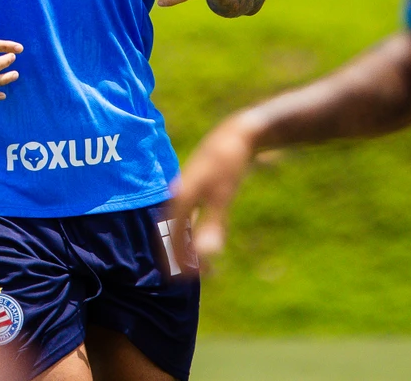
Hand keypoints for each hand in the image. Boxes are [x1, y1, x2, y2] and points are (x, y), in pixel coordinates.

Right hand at [169, 115, 258, 267]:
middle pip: (172, 230)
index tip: (187, 278)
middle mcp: (178, 193)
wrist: (238, 133)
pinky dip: (194, 229)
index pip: (172, 235)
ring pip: (180, 222)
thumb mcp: (223, 196)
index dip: (178, 258)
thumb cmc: (230, 164)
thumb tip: (206, 255)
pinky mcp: (197, 185)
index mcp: (179, 197)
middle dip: (179, 253)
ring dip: (187, 242)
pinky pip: (189, 213)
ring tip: (198, 262)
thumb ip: (213, 225)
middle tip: (192, 275)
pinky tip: (205, 236)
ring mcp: (187, 188)